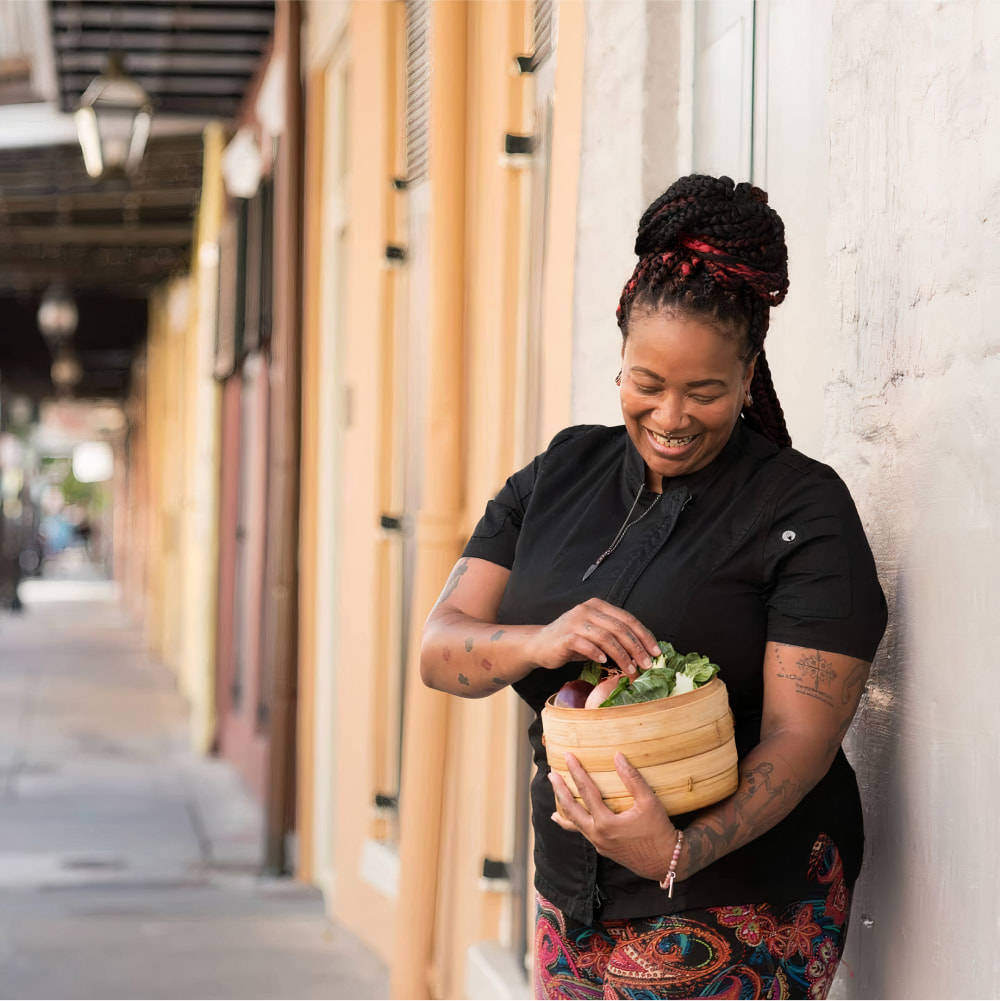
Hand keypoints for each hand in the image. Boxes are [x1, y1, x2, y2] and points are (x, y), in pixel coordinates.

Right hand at [527, 599, 659, 676]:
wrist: (539, 645)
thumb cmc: (572, 642)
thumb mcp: (595, 635)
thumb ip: (614, 637)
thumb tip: (643, 652)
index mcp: (598, 606)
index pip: (628, 619)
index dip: (644, 636)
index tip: (656, 652)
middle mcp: (587, 610)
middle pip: (619, 628)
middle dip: (637, 648)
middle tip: (647, 665)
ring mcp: (575, 621)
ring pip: (606, 637)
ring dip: (621, 656)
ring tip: (630, 670)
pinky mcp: (565, 636)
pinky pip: (585, 644)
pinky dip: (597, 653)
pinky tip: (604, 662)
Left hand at [549, 751, 678, 881]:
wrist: (666, 862)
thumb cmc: (658, 831)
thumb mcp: (649, 802)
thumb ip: (632, 779)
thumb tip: (617, 756)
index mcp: (606, 822)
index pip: (586, 791)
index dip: (576, 771)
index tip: (568, 756)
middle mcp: (597, 834)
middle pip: (571, 809)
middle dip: (560, 790)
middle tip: (551, 774)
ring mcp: (598, 843)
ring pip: (573, 822)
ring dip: (563, 806)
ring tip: (554, 793)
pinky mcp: (602, 848)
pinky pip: (581, 832)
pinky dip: (571, 822)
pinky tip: (564, 819)